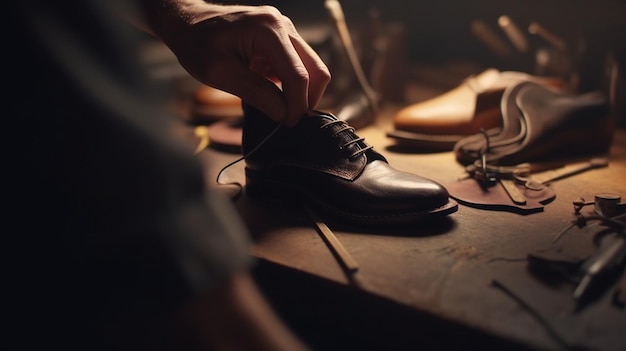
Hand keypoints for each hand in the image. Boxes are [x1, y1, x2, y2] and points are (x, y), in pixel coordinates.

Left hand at [149, 2, 330, 125]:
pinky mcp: (281, 37)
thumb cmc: (196, 44)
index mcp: (268, 30)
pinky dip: (289, 83)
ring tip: (277, 107)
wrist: (187, 23)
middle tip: (289, 120)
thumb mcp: (220, 73)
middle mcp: (282, 25)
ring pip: (311, 67)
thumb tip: (283, 115)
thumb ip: (255, 93)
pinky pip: (297, 64)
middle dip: (307, 99)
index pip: (298, 75)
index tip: (289, 125)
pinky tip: (269, 91)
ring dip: (299, 91)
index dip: (297, 105)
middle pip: (316, 69)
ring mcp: (284, 29)